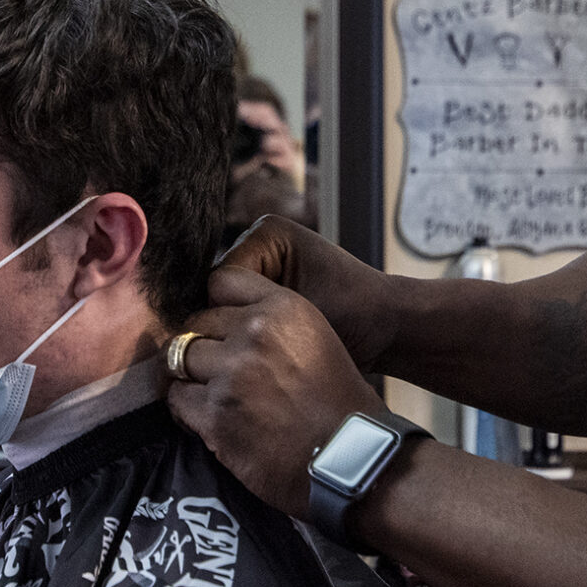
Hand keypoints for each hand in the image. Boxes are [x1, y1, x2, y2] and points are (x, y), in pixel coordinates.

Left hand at [165, 267, 380, 519]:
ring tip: (209, 397)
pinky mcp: (215, 414)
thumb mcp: (316, 338)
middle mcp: (255, 333)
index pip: (222, 281)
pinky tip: (208, 420)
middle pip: (195, 324)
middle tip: (213, 372)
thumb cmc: (339, 404)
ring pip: (179, 360)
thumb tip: (225, 324)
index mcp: (284, 307)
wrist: (352, 458)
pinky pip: (177, 400)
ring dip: (190, 379)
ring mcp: (232, 373)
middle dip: (201, 347)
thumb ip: (271, 324)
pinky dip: (186, 411)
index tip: (217, 328)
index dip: (215, 307)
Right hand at [214, 216, 401, 372]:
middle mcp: (258, 246)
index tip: (254, 335)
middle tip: (259, 347)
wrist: (385, 330)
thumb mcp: (300, 306)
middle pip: (218, 296)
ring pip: (226, 313)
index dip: (232, 313)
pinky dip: (252, 340)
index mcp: (267, 233)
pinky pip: (242, 322)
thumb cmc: (355, 312)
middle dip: (236, 324)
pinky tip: (267, 354)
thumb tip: (201, 324)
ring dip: (242, 334)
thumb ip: (251, 309)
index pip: (220, 280)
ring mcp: (261, 272)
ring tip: (266, 351)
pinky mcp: (266, 296)